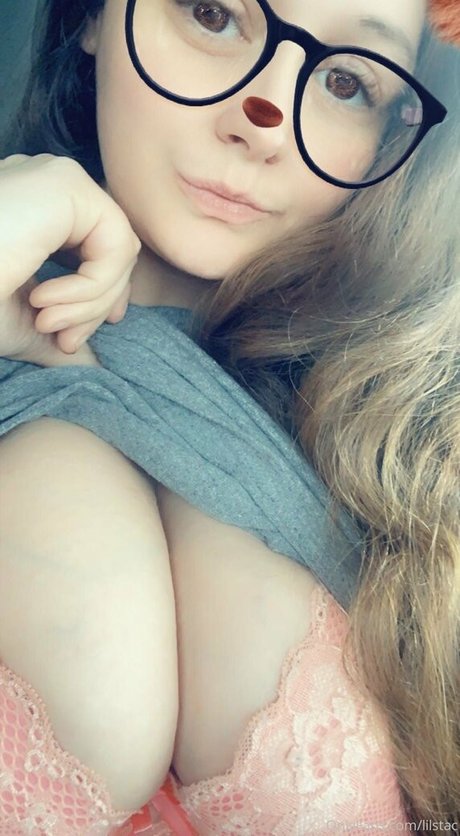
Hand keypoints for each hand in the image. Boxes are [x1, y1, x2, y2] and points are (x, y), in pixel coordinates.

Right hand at [0, 154, 139, 361]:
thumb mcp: (19, 322)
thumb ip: (59, 333)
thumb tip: (95, 366)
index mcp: (35, 210)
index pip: (99, 247)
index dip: (102, 295)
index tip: (77, 335)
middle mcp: (47, 186)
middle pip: (114, 250)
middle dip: (97, 308)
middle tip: (65, 342)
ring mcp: (56, 178)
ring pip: (120, 251)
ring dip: (90, 304)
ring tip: (45, 321)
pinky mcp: (65, 185)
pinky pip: (116, 245)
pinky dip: (91, 287)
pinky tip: (44, 299)